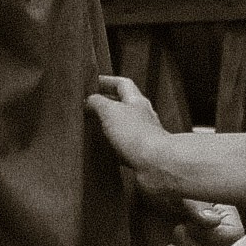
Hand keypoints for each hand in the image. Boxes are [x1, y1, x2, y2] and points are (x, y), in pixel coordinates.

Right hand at [87, 71, 199, 204]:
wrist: (156, 164)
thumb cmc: (136, 135)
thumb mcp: (110, 111)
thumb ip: (97, 102)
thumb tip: (89, 99)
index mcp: (136, 101)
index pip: (123, 84)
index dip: (108, 81)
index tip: (94, 82)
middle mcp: (142, 116)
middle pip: (124, 105)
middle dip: (107, 104)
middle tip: (89, 106)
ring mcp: (143, 136)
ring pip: (124, 126)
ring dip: (109, 126)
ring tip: (92, 128)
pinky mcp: (141, 155)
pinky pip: (125, 147)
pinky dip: (114, 147)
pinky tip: (104, 151)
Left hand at [138, 195, 242, 245]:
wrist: (147, 202)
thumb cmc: (166, 190)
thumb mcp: (180, 193)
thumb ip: (196, 207)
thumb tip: (213, 221)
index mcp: (227, 221)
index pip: (233, 239)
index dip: (211, 236)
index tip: (189, 223)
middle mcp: (221, 244)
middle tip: (177, 231)